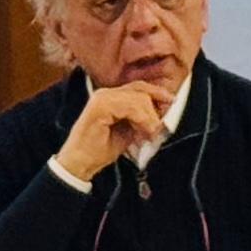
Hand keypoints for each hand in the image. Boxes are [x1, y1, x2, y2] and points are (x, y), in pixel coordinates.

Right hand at [55, 83, 173, 184]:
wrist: (79, 163)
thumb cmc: (99, 150)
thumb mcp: (127, 131)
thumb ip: (140, 119)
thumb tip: (160, 113)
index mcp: (109, 96)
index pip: (138, 87)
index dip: (156, 93)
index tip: (171, 102)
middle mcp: (104, 93)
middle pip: (140, 90)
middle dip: (154, 109)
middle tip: (156, 130)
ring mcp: (101, 98)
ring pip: (138, 98)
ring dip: (149, 118)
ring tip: (149, 135)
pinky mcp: (100, 107)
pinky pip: (131, 107)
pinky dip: (141, 120)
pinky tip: (142, 133)